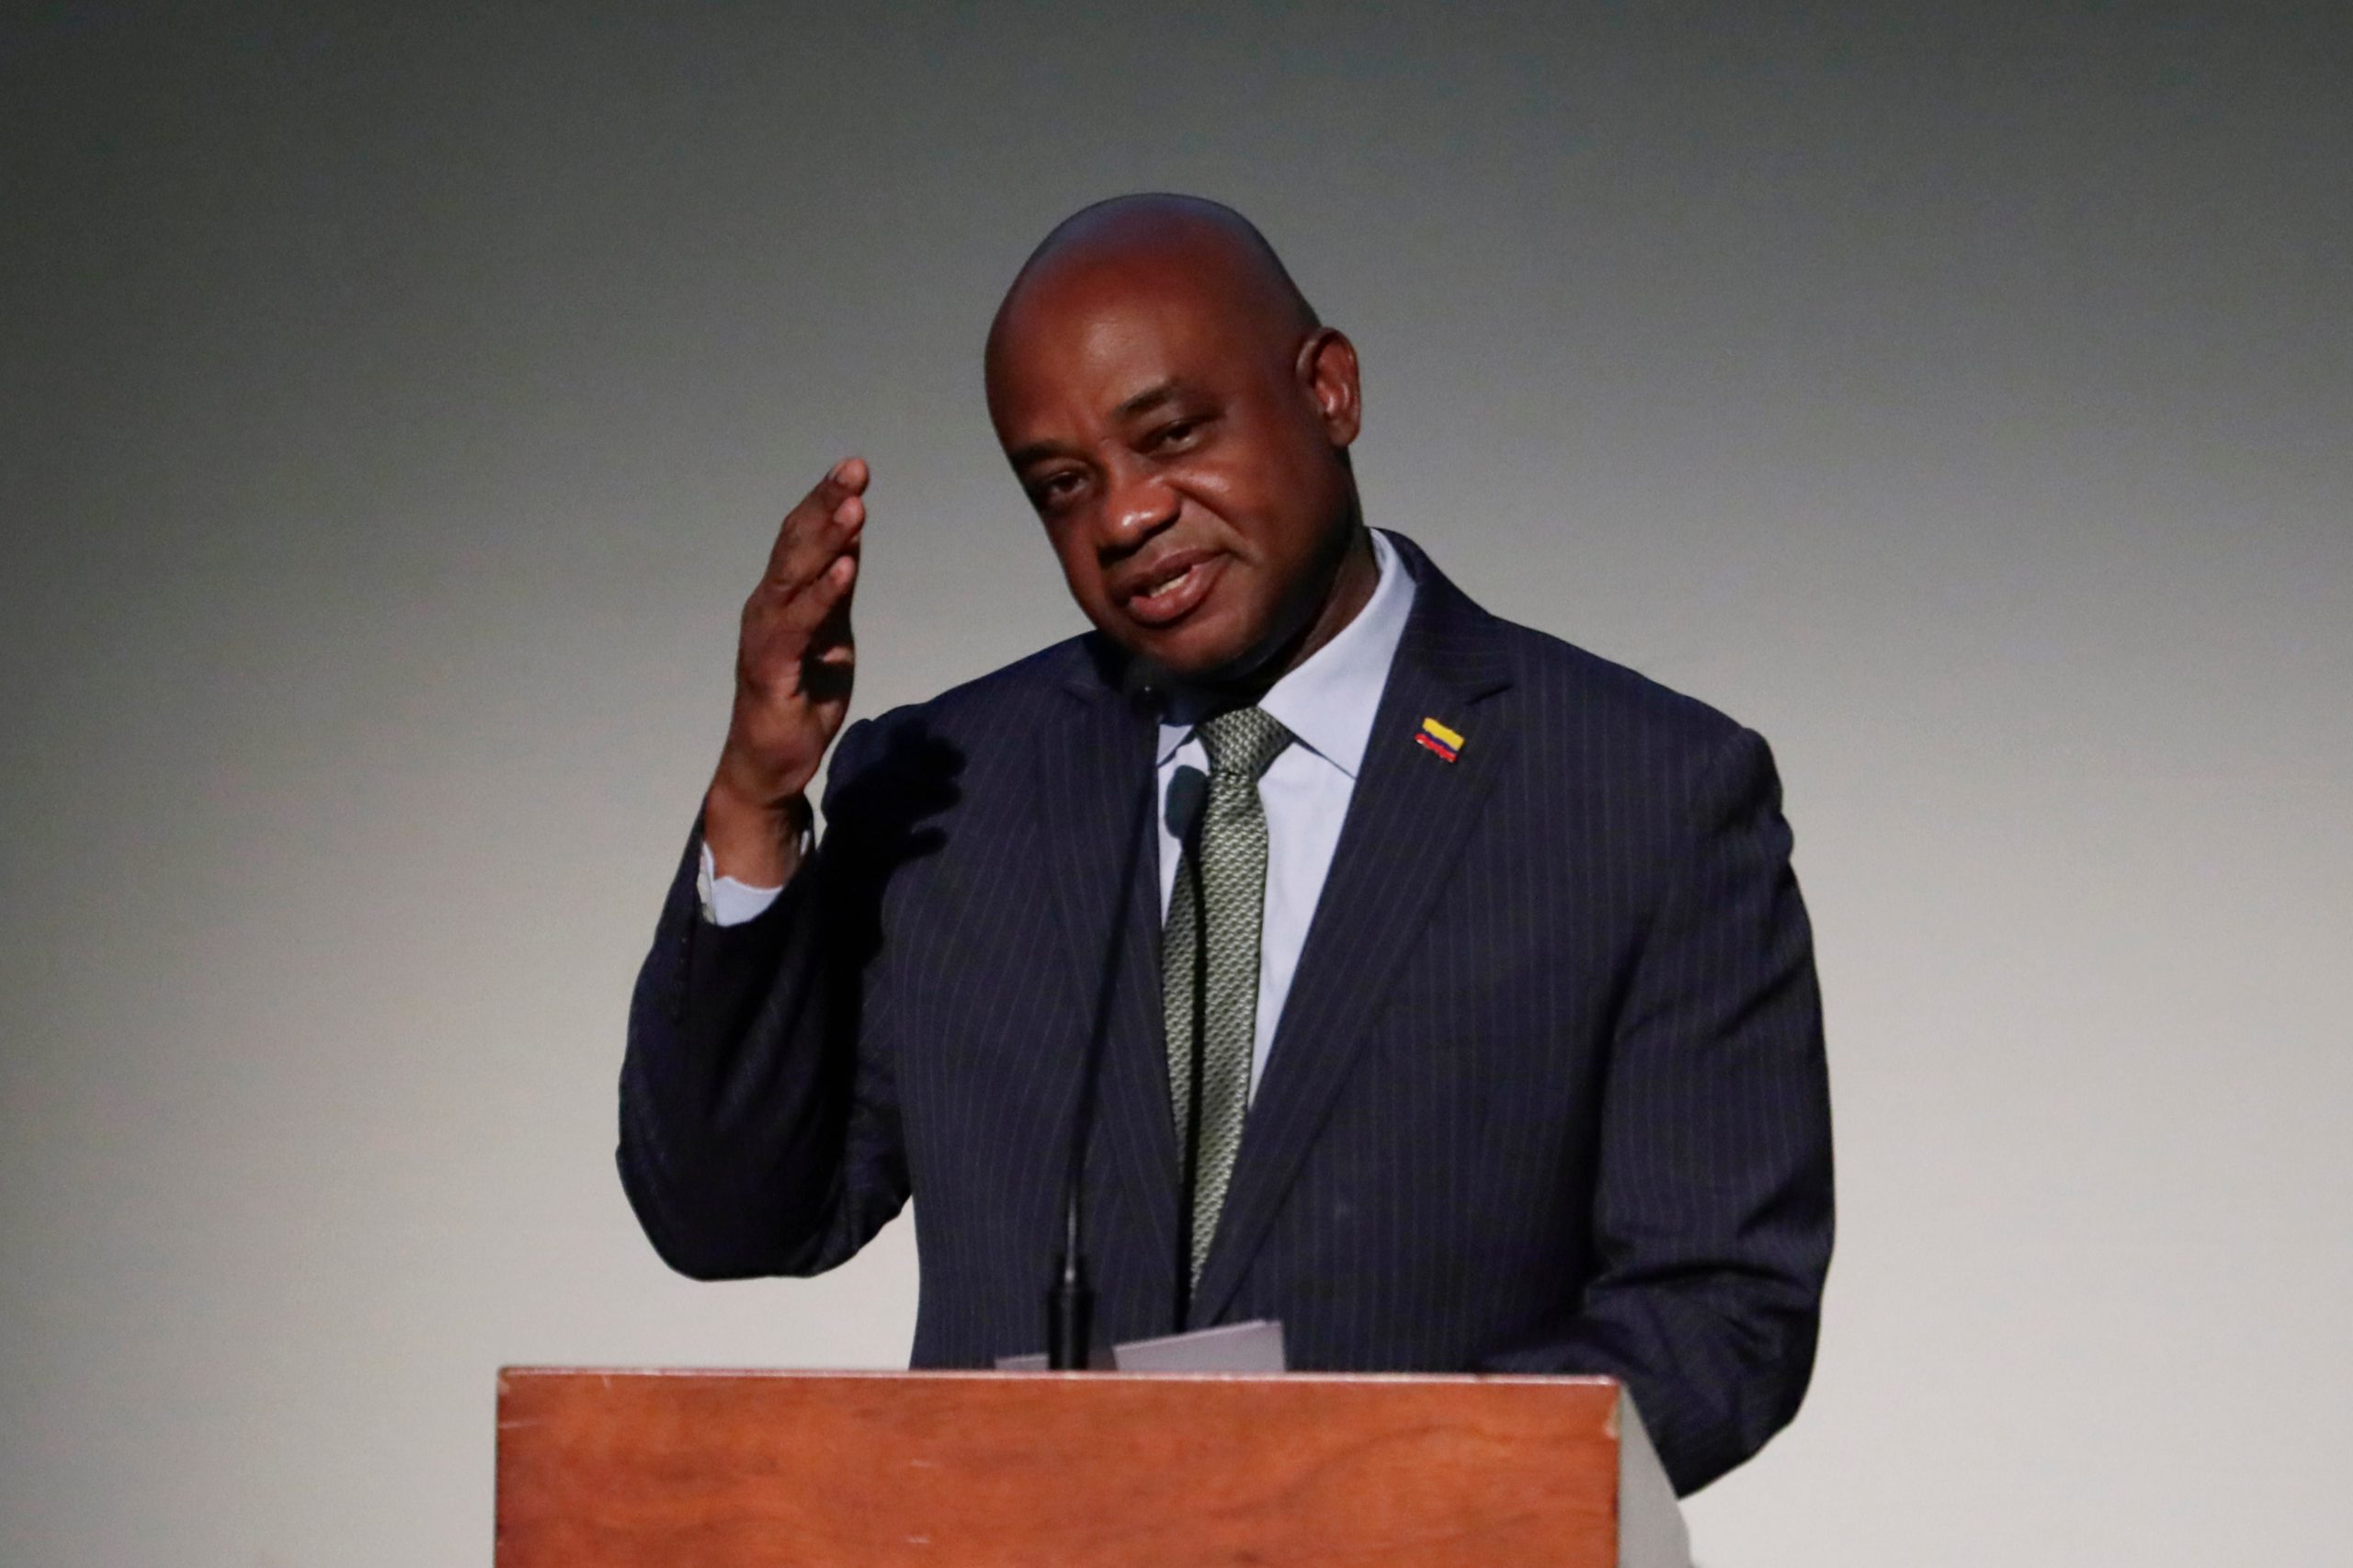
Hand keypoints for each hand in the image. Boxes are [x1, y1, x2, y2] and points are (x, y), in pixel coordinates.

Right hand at [702, 456, 865, 883]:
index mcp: (781, 596)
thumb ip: (835, 592)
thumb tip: (852, 540)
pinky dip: (823, 595)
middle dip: (825, 503)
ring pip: (793, 576)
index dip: (825, 500)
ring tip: (854, 506)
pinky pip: (798, 625)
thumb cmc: (800, 698)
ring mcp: (765, 635)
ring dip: (825, 538)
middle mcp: (766, 606)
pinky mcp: (770, 668)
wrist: (771, 764)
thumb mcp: (830, 635)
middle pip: (795, 544)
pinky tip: (847, 568)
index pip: (802, 537)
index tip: (854, 467)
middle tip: (855, 468)